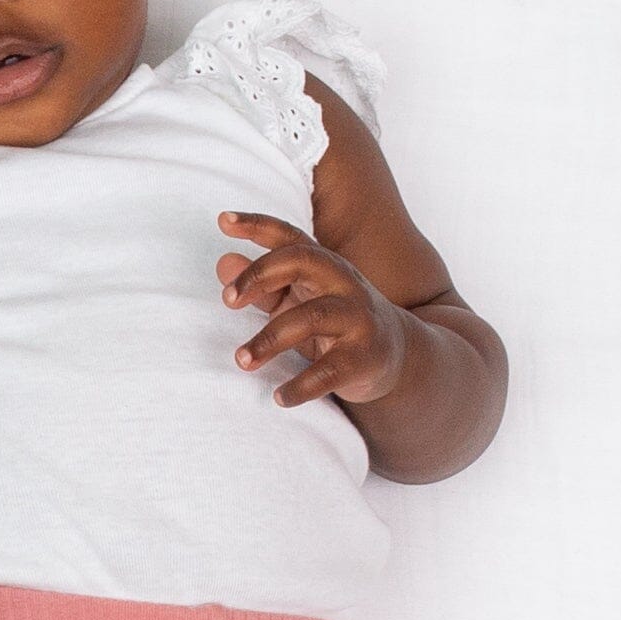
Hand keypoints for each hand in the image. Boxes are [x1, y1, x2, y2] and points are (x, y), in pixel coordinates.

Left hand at [215, 211, 411, 406]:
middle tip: (227, 300)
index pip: (289, 237)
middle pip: (302, 261)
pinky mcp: (364, 358)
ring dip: (270, 339)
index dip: (257, 225)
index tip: (222, 221)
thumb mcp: (299, 300)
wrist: (398, 355)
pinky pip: (329, 372)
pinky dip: (301, 386)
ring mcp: (357, 319)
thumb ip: (262, 284)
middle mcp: (343, 283)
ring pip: (312, 318)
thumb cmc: (334, 323)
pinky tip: (278, 398)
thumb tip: (221, 262)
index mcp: (323, 265)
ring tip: (241, 360)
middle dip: (260, 275)